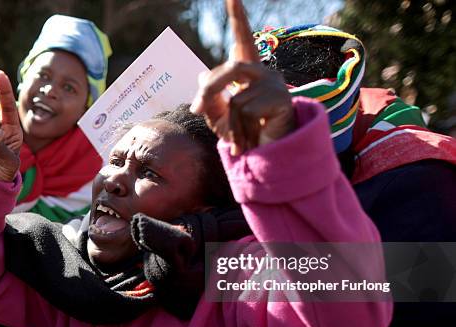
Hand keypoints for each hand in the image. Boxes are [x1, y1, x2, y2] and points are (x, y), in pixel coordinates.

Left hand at [190, 0, 294, 154]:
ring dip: (228, 123)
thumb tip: (201, 74)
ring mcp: (274, 84)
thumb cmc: (242, 135)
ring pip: (235, 97)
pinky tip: (250, 141)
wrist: (265, 157)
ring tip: (236, 140)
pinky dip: (240, 131)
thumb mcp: (219, 116)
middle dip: (209, 90)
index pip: (242, 38)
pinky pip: (245, 111)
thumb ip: (210, 96)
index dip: (238, 17)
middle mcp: (263, 72)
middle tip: (196, 110)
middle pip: (228, 69)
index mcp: (247, 71)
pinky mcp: (281, 99)